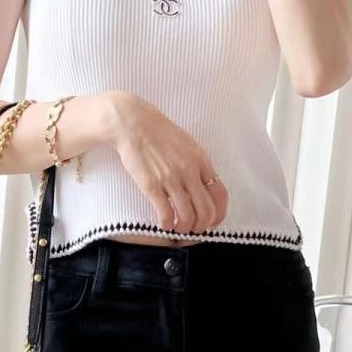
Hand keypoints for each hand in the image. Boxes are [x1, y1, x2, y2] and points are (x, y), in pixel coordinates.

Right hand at [97, 90, 227, 233]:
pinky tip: (164, 224)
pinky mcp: (151, 185)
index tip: (211, 220)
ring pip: (188, 216)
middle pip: (207, 210)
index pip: (220, 194)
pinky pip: (166, 214)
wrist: (131, 122)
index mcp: (201, 160)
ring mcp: (171, 178)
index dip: (218, 213)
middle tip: (194, 228)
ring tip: (178, 228)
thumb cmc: (157, 132)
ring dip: (185, 228)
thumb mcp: (186, 144)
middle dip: (202, 226)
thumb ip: (196, 164)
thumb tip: (202, 184)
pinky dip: (167, 225)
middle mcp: (189, 171)